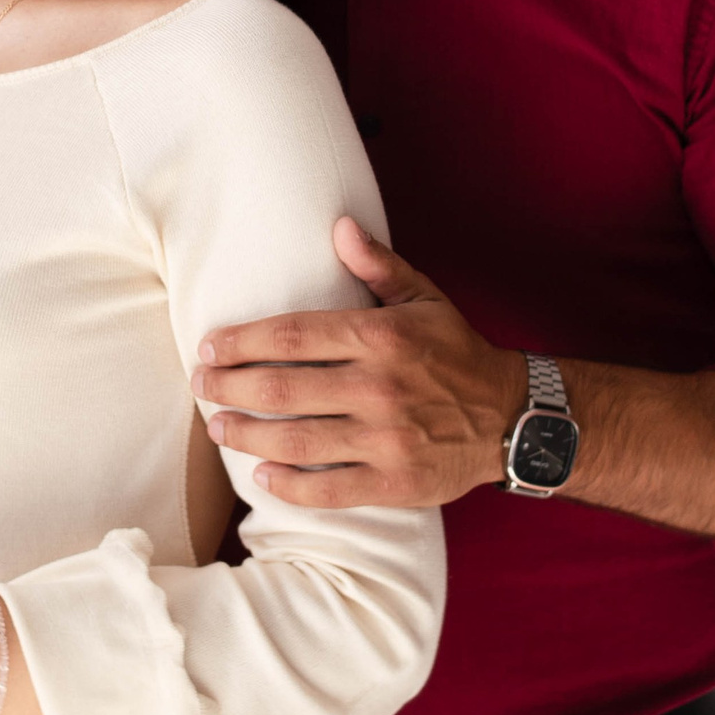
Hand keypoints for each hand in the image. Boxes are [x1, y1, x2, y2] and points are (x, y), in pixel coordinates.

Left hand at [192, 218, 526, 509]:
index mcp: (381, 337)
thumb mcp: (424, 299)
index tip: (208, 345)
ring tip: (219, 427)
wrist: (513, 417)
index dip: (240, 341)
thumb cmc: (457, 352)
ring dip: (247, 435)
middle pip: (282, 389)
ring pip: (296, 442)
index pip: (291, 336)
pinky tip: (262, 475)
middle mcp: (380, 388)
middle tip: (201, 384)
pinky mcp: (395, 483)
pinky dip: (288, 485)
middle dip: (229, 387)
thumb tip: (339, 225)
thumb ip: (378, 265)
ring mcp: (387, 439)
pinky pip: (328, 489)